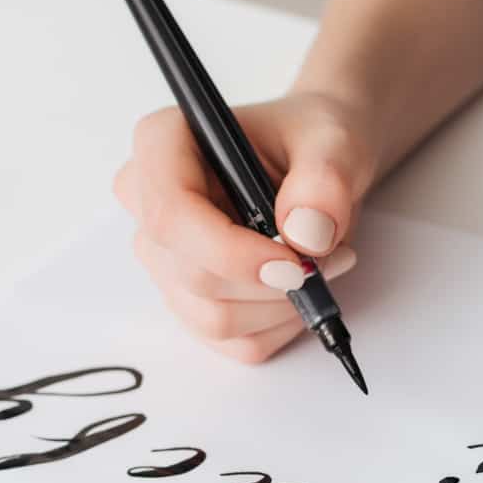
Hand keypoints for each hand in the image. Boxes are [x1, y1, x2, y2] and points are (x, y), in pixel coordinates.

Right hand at [114, 91, 375, 361]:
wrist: (318, 162)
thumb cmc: (311, 140)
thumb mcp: (334, 141)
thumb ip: (325, 179)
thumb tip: (306, 235)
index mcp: (163, 145)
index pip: (170, 215)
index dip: (229, 251)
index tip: (294, 262)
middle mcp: (148, 203)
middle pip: (193, 276)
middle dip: (272, 283)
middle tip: (329, 255)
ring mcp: (163, 257)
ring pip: (213, 318)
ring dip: (282, 306)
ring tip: (323, 262)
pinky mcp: (188, 299)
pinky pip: (233, 341)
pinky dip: (281, 325)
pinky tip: (301, 287)